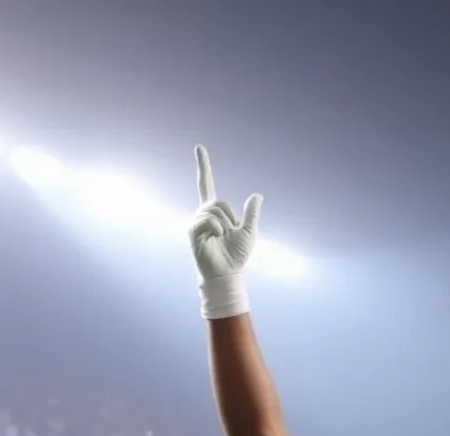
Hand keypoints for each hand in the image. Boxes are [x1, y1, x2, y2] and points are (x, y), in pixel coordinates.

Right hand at [189, 145, 261, 317]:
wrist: (228, 272)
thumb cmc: (237, 254)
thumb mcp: (249, 231)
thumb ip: (252, 213)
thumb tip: (257, 195)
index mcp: (215, 212)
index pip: (207, 184)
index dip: (203, 166)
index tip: (199, 147)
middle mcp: (202, 213)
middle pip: (219, 201)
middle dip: (230, 218)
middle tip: (229, 235)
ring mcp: (196, 221)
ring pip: (215, 210)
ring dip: (225, 225)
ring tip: (222, 239)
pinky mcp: (192, 231)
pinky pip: (208, 220)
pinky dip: (218, 229)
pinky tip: (216, 239)